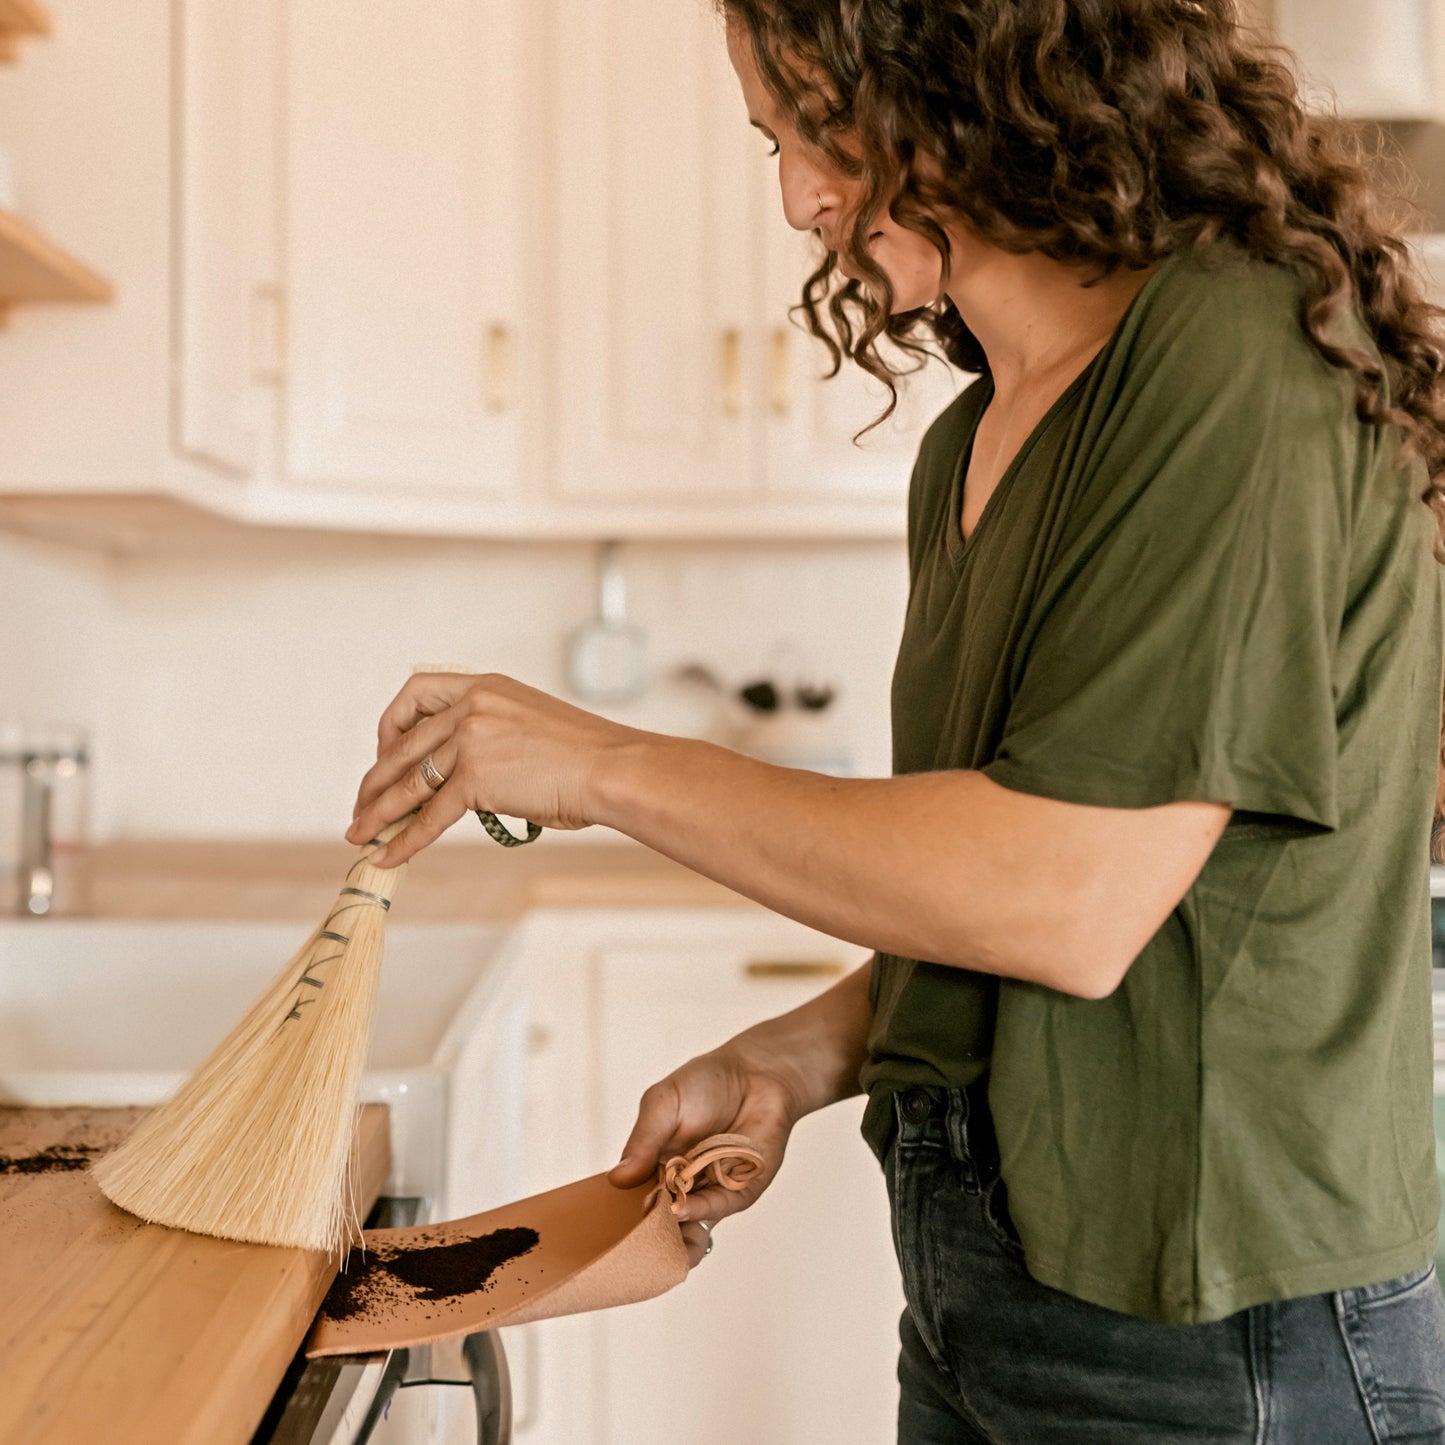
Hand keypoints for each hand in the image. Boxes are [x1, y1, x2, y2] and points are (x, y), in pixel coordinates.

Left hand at [346, 671, 639, 866]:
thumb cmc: (589, 756)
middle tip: (362, 805)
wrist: (613, 769)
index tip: (386, 751)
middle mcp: (471, 707)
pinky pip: (428, 816)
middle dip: (375, 780)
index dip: (392, 724)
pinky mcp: (475, 779)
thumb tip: (467, 780)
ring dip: (376, 812)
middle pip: (403, 745)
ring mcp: (470, 741)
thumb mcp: (532, 726)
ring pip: (407, 783)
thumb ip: (494, 739)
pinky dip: (403, 839)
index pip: (417, 691)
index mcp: (485, 686)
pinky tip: (386, 855)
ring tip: (358, 833)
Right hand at [607, 1032, 808, 1270]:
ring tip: (655, 1237)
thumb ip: (642, 1141)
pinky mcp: (740, 1191)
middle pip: (661, 1223)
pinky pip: (719, 1207)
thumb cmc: (703, 1084)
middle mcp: (683, 1186)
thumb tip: (616, 1180)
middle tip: (628, 1247)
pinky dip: (700, 1210)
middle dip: (648, 1239)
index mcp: (657, 1168)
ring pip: (690, 1227)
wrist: (754, 1072)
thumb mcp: (662, 1104)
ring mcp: (711, 1191)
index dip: (623, 1219)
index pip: (634, 1201)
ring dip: (673, 1235)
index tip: (605, 1233)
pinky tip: (681, 1209)